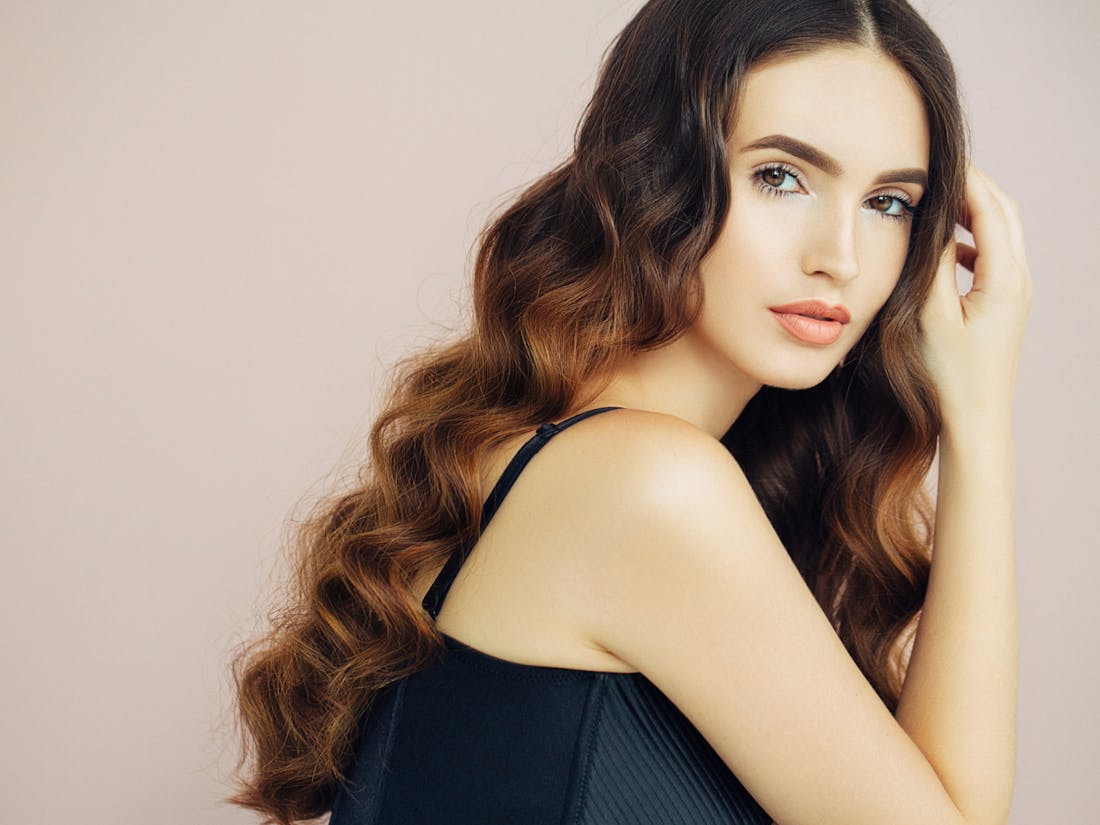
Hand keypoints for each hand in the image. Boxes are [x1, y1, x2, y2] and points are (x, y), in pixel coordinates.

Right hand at [918, 162, 1032, 426]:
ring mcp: (1015, 292)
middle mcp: (1019, 279)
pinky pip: (992, 256)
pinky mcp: (1004, 305)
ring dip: (971, 211)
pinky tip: (942, 247)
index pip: (989, 207)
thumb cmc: (948, 375)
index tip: (934, 157)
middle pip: (1003, 212)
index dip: (963, 178)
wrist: (973, 419)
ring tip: (935, 201)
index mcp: (1005, 277)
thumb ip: (931, 263)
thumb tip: (928, 220)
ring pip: (1000, 232)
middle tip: (936, 171)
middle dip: (971, 186)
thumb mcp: (930, 314)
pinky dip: (970, 239)